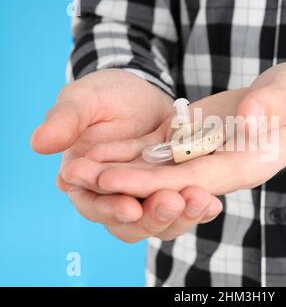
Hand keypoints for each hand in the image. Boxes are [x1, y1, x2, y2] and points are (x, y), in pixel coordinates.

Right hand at [31, 69, 222, 241]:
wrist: (141, 93)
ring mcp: (147, 196)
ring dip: (181, 216)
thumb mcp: (85, 101)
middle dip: (153, 217)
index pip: (95, 206)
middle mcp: (117, 198)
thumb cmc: (105, 95)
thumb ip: (66, 121)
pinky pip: (185, 205)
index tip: (130, 208)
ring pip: (162, 221)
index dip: (109, 210)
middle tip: (173, 203)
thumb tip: (40, 143)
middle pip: (133, 224)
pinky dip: (198, 206)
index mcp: (86, 183)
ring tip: (201, 202)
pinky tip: (214, 203)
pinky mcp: (172, 190)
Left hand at [60, 61, 285, 198]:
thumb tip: (246, 119)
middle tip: (80, 178)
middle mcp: (221, 165)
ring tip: (79, 168)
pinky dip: (132, 152)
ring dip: (121, 170)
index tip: (116, 181)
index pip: (197, 178)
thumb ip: (273, 105)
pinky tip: (102, 150)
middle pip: (170, 179)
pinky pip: (162, 150)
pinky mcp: (196, 139)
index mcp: (247, 163)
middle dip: (126, 181)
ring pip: (160, 168)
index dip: (156, 181)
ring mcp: (206, 154)